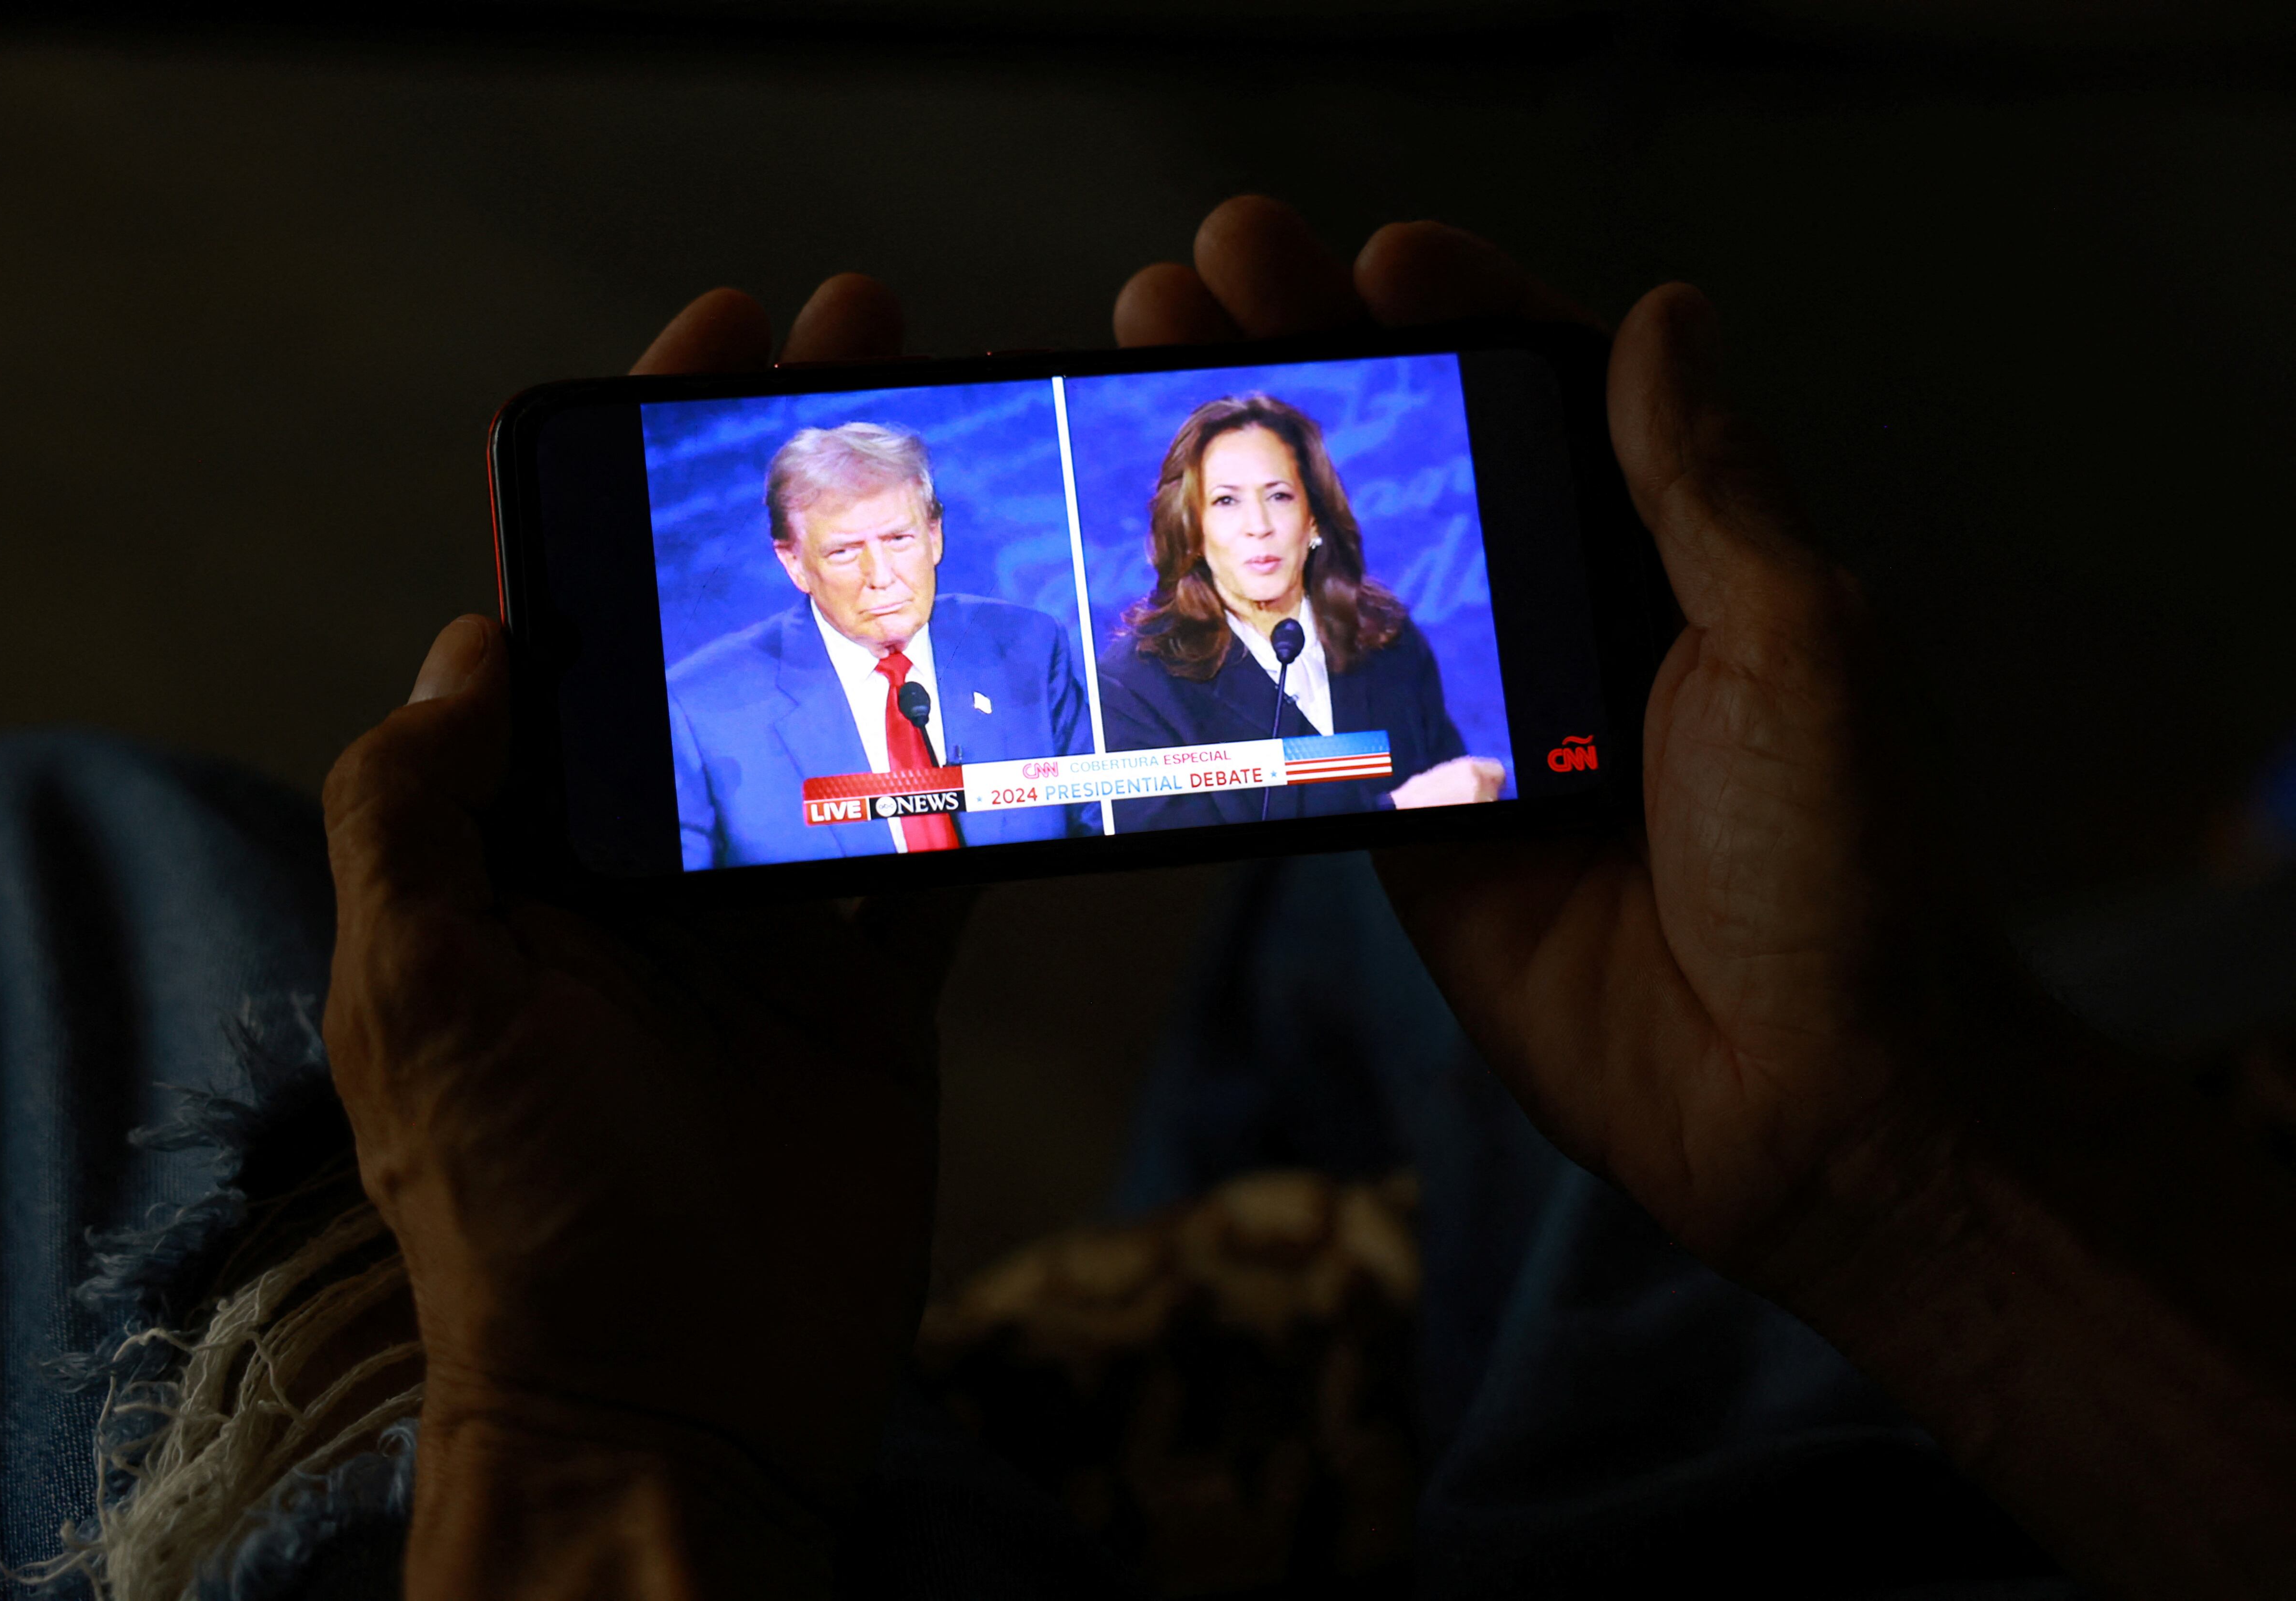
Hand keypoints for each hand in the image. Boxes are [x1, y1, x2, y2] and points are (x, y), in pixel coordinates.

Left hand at [325, 274, 958, 1597]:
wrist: (676, 1402)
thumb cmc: (524, 1207)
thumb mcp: (421, 995)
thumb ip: (421, 811)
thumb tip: (476, 640)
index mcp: (517, 847)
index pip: (567, 618)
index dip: (623, 481)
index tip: (704, 352)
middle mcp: (637, 867)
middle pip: (718, 638)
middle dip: (785, 493)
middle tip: (864, 348)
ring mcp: (761, 925)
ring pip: (837, 720)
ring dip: (894, 596)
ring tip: (955, 467)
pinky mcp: (866, 991)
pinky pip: (934, 854)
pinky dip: (982, 774)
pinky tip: (1031, 675)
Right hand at [1128, 195, 1943, 1283]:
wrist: (1804, 1098)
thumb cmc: (1843, 868)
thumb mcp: (1798, 642)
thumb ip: (1704, 487)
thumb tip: (1668, 318)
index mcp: (1685, 565)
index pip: (1560, 398)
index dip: (1469, 313)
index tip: (1381, 255)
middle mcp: (1578, 631)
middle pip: (1428, 464)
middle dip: (1319, 361)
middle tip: (1208, 277)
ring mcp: (1487, 728)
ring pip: (1349, 574)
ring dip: (1250, 483)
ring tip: (1153, 381)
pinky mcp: (1418, 826)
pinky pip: (1320, 719)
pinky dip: (1244, 646)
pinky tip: (1166, 572)